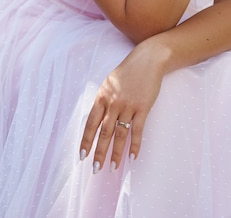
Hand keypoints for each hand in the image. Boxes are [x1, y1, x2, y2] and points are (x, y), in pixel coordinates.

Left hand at [79, 40, 163, 171]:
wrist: (148, 60)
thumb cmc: (129, 71)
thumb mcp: (110, 82)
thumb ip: (104, 100)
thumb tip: (98, 120)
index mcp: (102, 96)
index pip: (91, 123)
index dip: (86, 141)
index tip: (82, 156)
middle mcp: (113, 102)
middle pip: (104, 133)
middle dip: (99, 153)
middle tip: (95, 170)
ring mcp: (128, 106)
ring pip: (120, 135)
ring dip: (116, 154)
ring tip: (113, 168)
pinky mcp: (143, 108)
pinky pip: (137, 131)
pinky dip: (135, 146)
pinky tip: (132, 157)